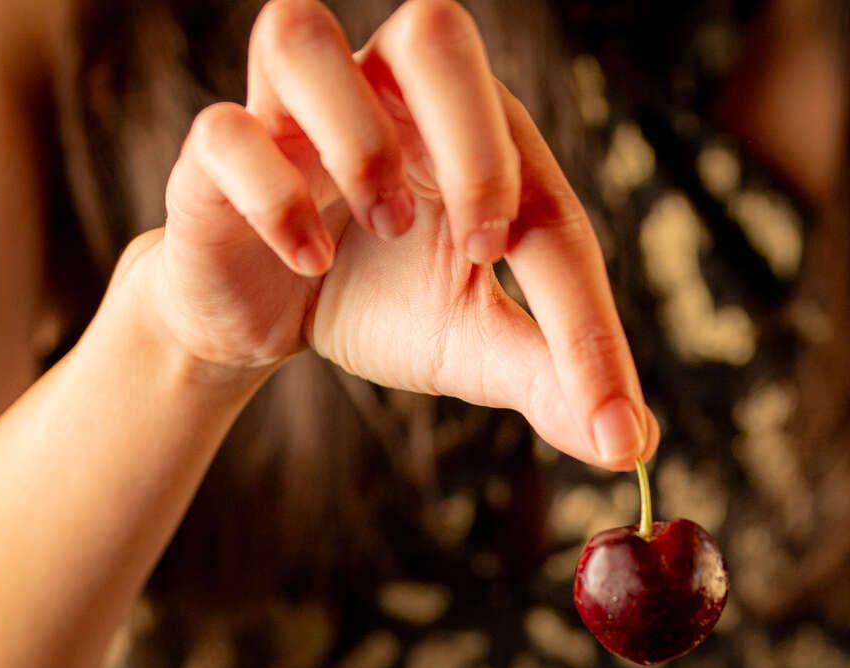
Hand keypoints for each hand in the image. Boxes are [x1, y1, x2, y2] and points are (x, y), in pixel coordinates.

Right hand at [134, 0, 654, 466]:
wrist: (261, 318)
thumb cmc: (376, 301)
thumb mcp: (472, 345)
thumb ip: (549, 377)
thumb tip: (632, 445)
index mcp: (469, 131)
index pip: (545, 201)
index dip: (588, 319)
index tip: (612, 418)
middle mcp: (384, 92)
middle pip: (435, 34)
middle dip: (475, 144)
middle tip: (488, 247)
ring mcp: (292, 111)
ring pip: (303, 34)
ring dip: (356, 142)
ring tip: (383, 229)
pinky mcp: (217, 151)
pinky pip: (227, 131)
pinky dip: (272, 196)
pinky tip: (309, 260)